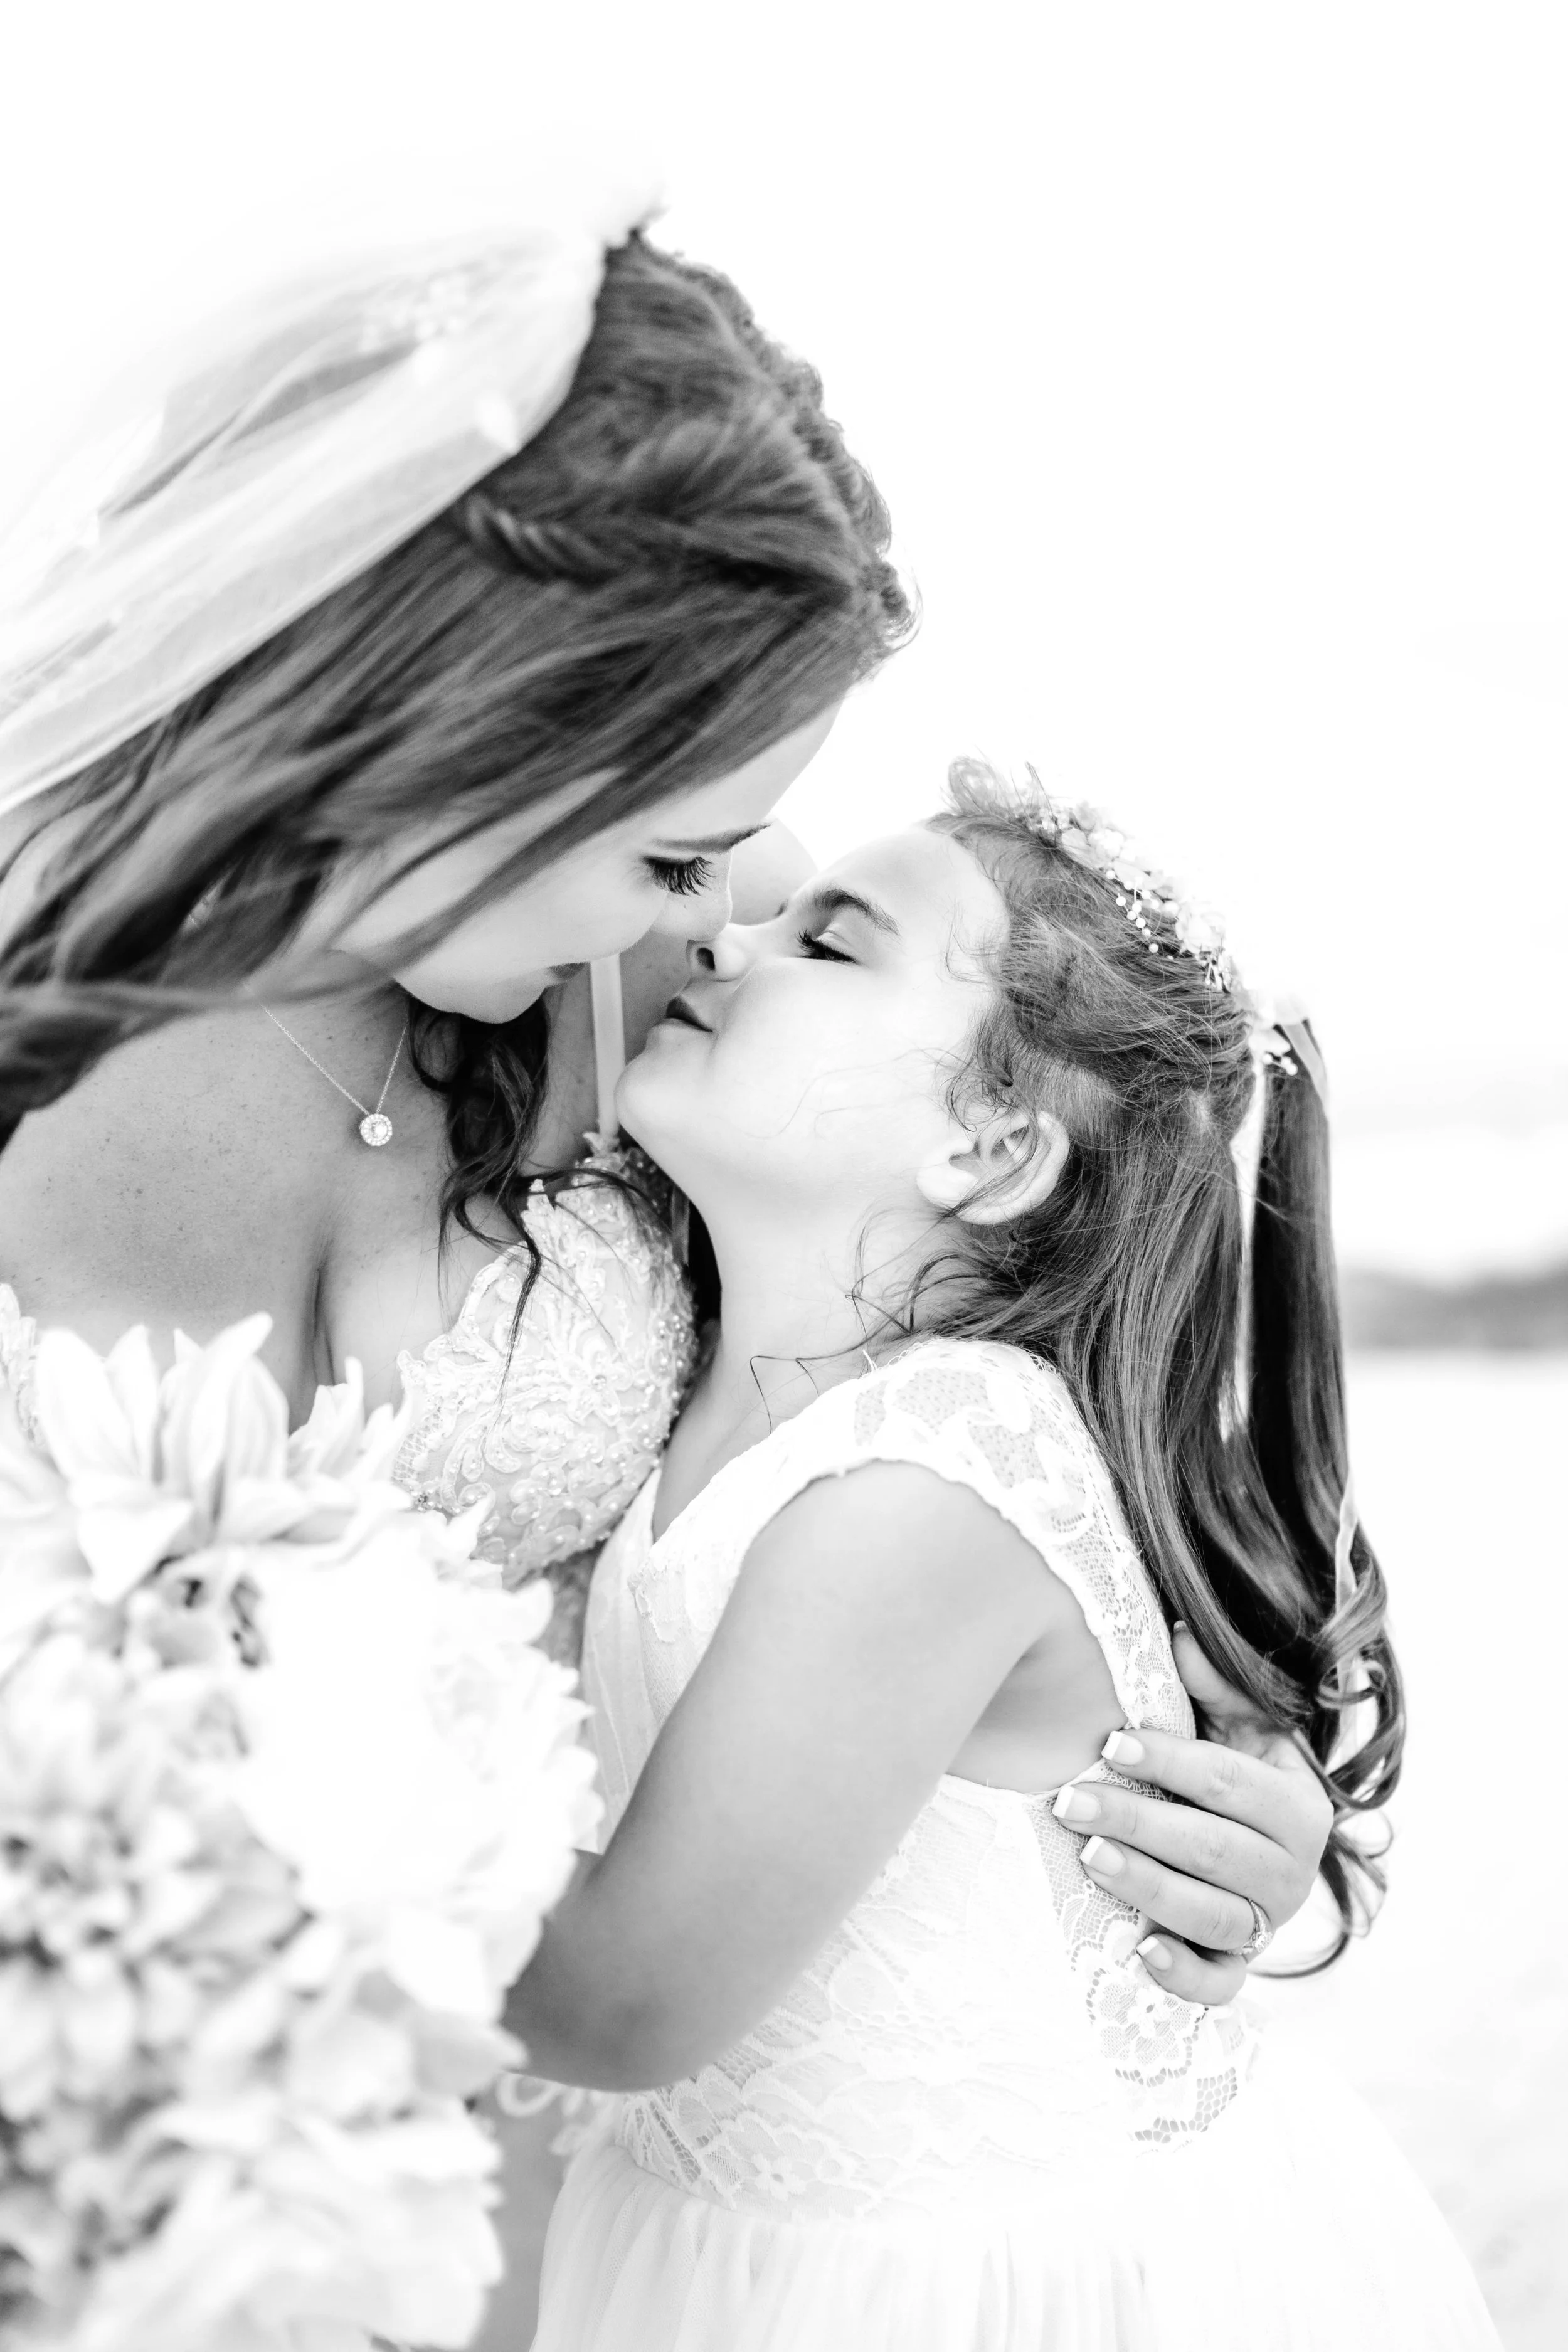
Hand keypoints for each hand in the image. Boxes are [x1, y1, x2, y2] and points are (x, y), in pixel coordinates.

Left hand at [1064, 1627, 1332, 2003]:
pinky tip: (1140, 1950)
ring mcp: (1266, 1925)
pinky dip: (1182, 1974)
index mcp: (1298, 1806)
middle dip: (1139, 1823)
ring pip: (1213, 1915)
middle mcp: (1293, 1872)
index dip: (1171, 1762)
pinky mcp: (1239, 1967)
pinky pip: (1218, 1984)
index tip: (1111, 1744)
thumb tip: (1180, 1635)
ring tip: (1091, 1858)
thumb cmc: (1239, 1777)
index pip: (1230, 1783)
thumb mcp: (1242, 1728)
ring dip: (1150, 1887)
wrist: (1261, 1851)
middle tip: (1073, 1802)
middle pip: (1214, 1849)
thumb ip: (1217, 1686)